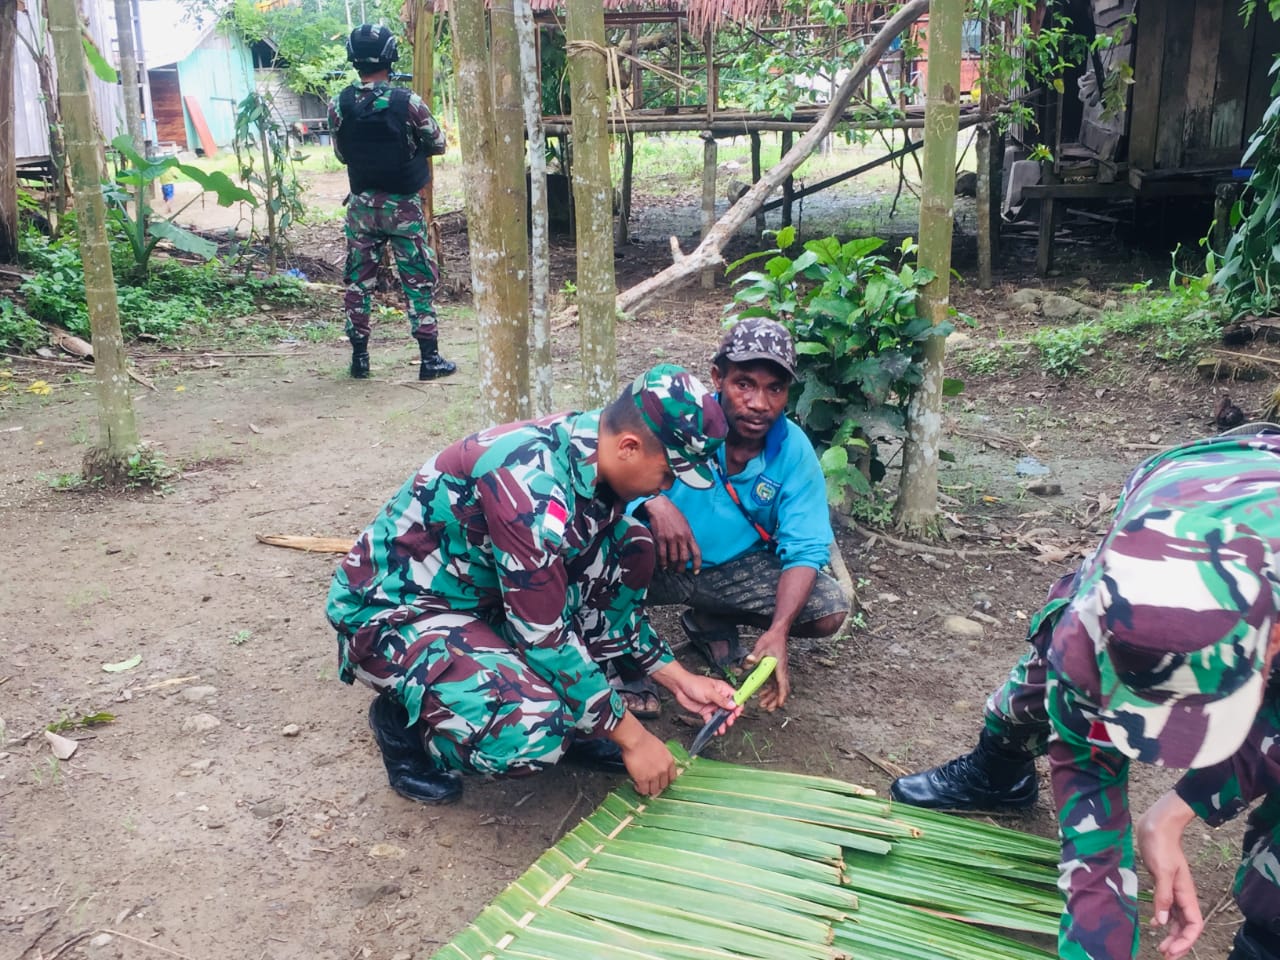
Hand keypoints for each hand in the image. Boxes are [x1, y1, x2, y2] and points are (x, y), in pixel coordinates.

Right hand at [608, 712, 676, 795]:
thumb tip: (659, 765)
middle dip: (657, 785)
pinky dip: (639, 789)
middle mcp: (663, 770)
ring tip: (642, 784)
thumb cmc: (645, 740)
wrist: (635, 740)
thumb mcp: (660, 748)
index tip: (660, 780)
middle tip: (650, 782)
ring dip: (648, 788)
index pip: (672, 778)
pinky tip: (636, 784)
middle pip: (663, 786)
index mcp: (669, 762)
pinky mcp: (643, 779)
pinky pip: (643, 791)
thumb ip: (662, 759)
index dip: (665, 780)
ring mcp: (654, 776)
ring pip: (654, 790)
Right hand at [644, 496, 700, 572]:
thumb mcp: (685, 524)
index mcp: (689, 534)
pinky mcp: (660, 538)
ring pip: (673, 558)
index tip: (695, 571)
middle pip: (684, 558)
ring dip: (672, 566)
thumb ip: (687, 536)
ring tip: (670, 568)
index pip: (696, 553)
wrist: (660, 506)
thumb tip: (688, 548)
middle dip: (682, 568)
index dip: (697, 564)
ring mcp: (670, 538)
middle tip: (679, 571)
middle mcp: (681, 538)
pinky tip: (662, 565)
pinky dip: (662, 562)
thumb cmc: (673, 514)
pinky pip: (662, 554)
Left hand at [652, 662, 739, 726]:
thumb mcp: (709, 692)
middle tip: (729, 722)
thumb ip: (721, 700)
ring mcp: (712, 705)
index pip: (735, 697)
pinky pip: (711, 719)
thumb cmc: (694, 684)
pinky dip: (713, 725)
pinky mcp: (705, 711)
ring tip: (722, 729)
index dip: (738, 705)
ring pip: (721, 716)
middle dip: (730, 716)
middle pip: (729, 709)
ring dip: (722, 723)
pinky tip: (714, 730)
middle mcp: (718, 697)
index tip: (737, 713)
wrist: (680, 687)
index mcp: (722, 689)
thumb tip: (732, 705)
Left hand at [746, 629, 789, 710]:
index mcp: (779, 667)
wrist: (777, 634)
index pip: (783, 685)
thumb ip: (755, 655)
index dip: (782, 696)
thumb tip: (748, 662)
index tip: (779, 705)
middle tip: (767, 708)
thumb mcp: (761, 646)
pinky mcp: (775, 670)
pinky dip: (769, 690)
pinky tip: (761, 693)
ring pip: (777, 688)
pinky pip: (774, 683)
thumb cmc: (771, 640)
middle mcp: (781, 671)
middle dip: (775, 700)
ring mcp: (779, 671)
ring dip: (771, 697)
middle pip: (781, 689)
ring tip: (762, 704)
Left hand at [1137, 791, 1202, 959]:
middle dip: (1178, 943)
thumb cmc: (1161, 845)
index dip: (1186, 941)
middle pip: (1187, 926)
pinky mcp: (1163, 884)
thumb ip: (1163, 896)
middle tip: (1164, 955)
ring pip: (1177, 919)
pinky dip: (1164, 919)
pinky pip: (1168, 908)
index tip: (1171, 951)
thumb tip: (1162, 922)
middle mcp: (1183, 895)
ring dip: (1171, 934)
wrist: (1156, 826)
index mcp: (1186, 894)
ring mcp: (1173, 890)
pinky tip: (1155, 924)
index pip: (1194, 925)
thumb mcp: (1162, 870)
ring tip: (1161, 947)